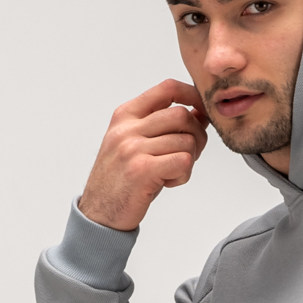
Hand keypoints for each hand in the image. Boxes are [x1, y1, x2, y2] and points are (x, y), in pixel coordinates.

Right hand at [79, 79, 207, 230]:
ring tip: (171, 173)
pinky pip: (183, 162)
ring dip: (189, 161)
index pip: (167, 89)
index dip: (193, 95)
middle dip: (197, 136)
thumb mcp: (135, 143)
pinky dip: (184, 175)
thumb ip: (162, 126)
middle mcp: (127, 128)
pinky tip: (168, 182)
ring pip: (186, 141)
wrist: (99, 214)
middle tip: (190, 155)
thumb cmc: (121, 180)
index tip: (203, 110)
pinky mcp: (142, 170)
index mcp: (125, 115)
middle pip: (182, 116)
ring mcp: (133, 148)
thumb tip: (199, 112)